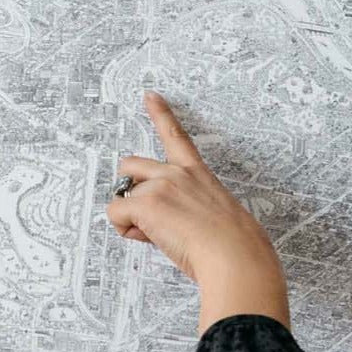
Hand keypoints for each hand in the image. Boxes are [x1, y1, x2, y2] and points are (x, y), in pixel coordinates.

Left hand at [107, 90, 290, 335]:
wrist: (235, 255)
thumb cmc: (233, 245)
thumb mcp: (214, 215)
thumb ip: (187, 207)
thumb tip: (165, 223)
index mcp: (196, 172)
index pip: (176, 136)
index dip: (160, 113)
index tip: (150, 95)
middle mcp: (175, 173)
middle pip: (129, 165)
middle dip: (129, 189)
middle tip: (148, 217)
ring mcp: (159, 185)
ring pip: (122, 198)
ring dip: (132, 218)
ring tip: (162, 236)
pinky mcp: (146, 203)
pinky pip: (116, 216)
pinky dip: (127, 231)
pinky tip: (150, 239)